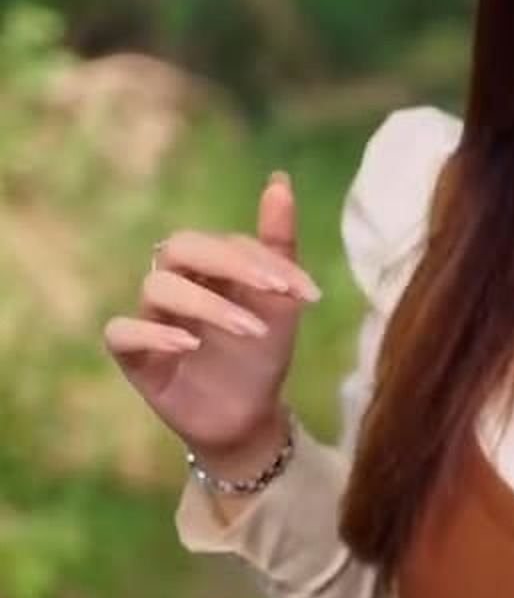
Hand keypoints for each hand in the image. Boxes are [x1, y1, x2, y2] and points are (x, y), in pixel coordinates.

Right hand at [103, 171, 321, 457]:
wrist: (249, 418)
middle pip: (180, 247)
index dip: (265, 260)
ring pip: (157, 286)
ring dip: (208, 304)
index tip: (307, 293)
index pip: (226, 242)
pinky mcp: (135, 357)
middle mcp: (175, 285)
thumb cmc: (259, 355)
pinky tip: (191, 344)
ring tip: (252, 330)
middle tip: (275, 293)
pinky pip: (122, 332)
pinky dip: (153, 333)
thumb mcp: (279, 303)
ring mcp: (152, 318)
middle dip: (230, 263)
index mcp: (208, 267)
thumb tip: (279, 180)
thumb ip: (278, 246)